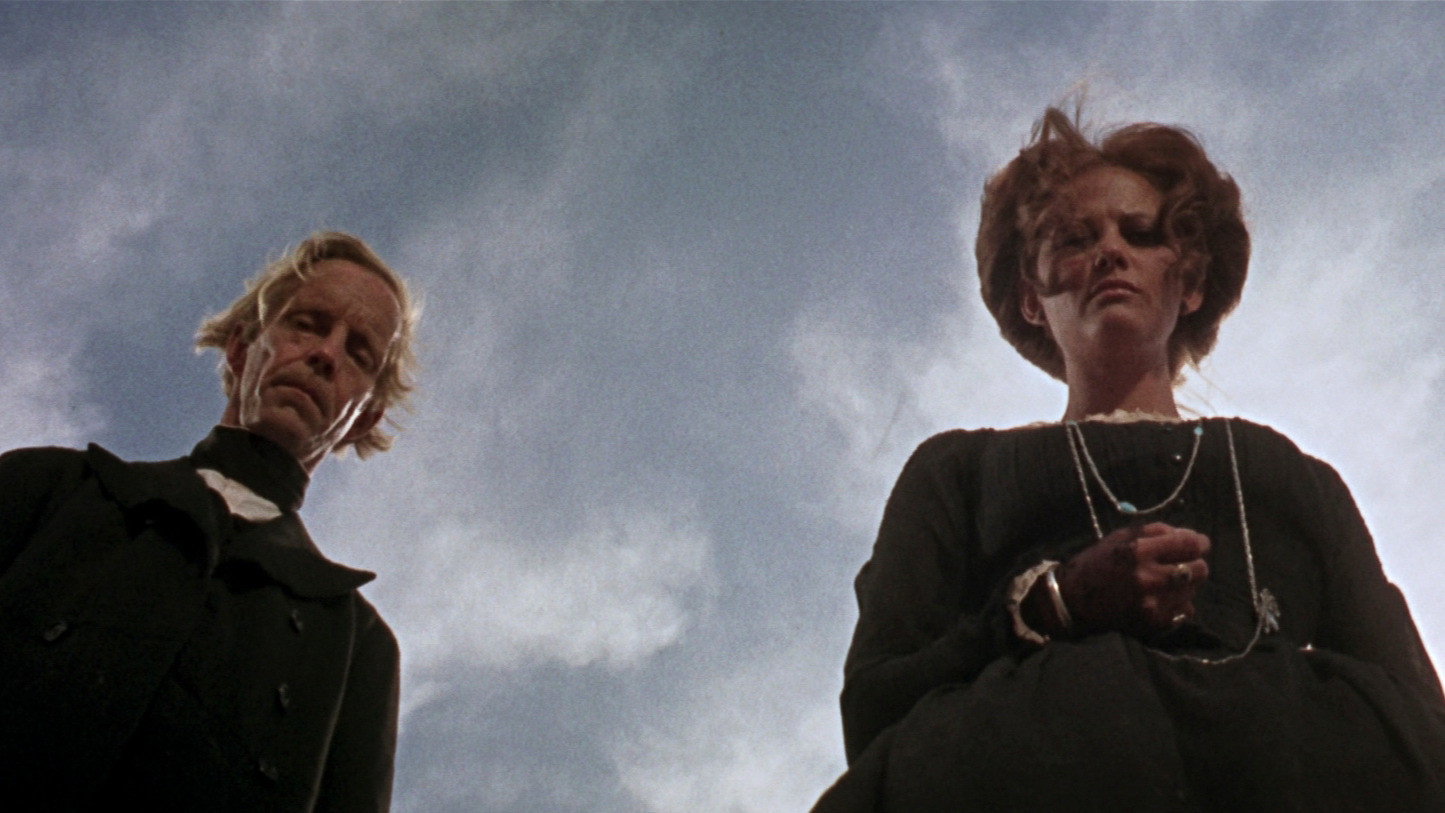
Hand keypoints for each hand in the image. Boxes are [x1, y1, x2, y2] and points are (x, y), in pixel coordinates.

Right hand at [1057, 522, 1209, 637]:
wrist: (1074, 601)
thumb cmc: (1098, 563)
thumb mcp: (1120, 537)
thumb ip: (1157, 532)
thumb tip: (1191, 536)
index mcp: (1139, 551)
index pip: (1190, 545)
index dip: (1199, 543)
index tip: (1197, 544)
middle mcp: (1149, 577)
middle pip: (1200, 569)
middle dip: (1193, 563)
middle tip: (1179, 564)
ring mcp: (1153, 603)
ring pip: (1193, 590)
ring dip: (1183, 584)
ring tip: (1163, 583)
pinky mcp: (1155, 622)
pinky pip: (1185, 610)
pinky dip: (1177, 603)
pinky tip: (1160, 599)